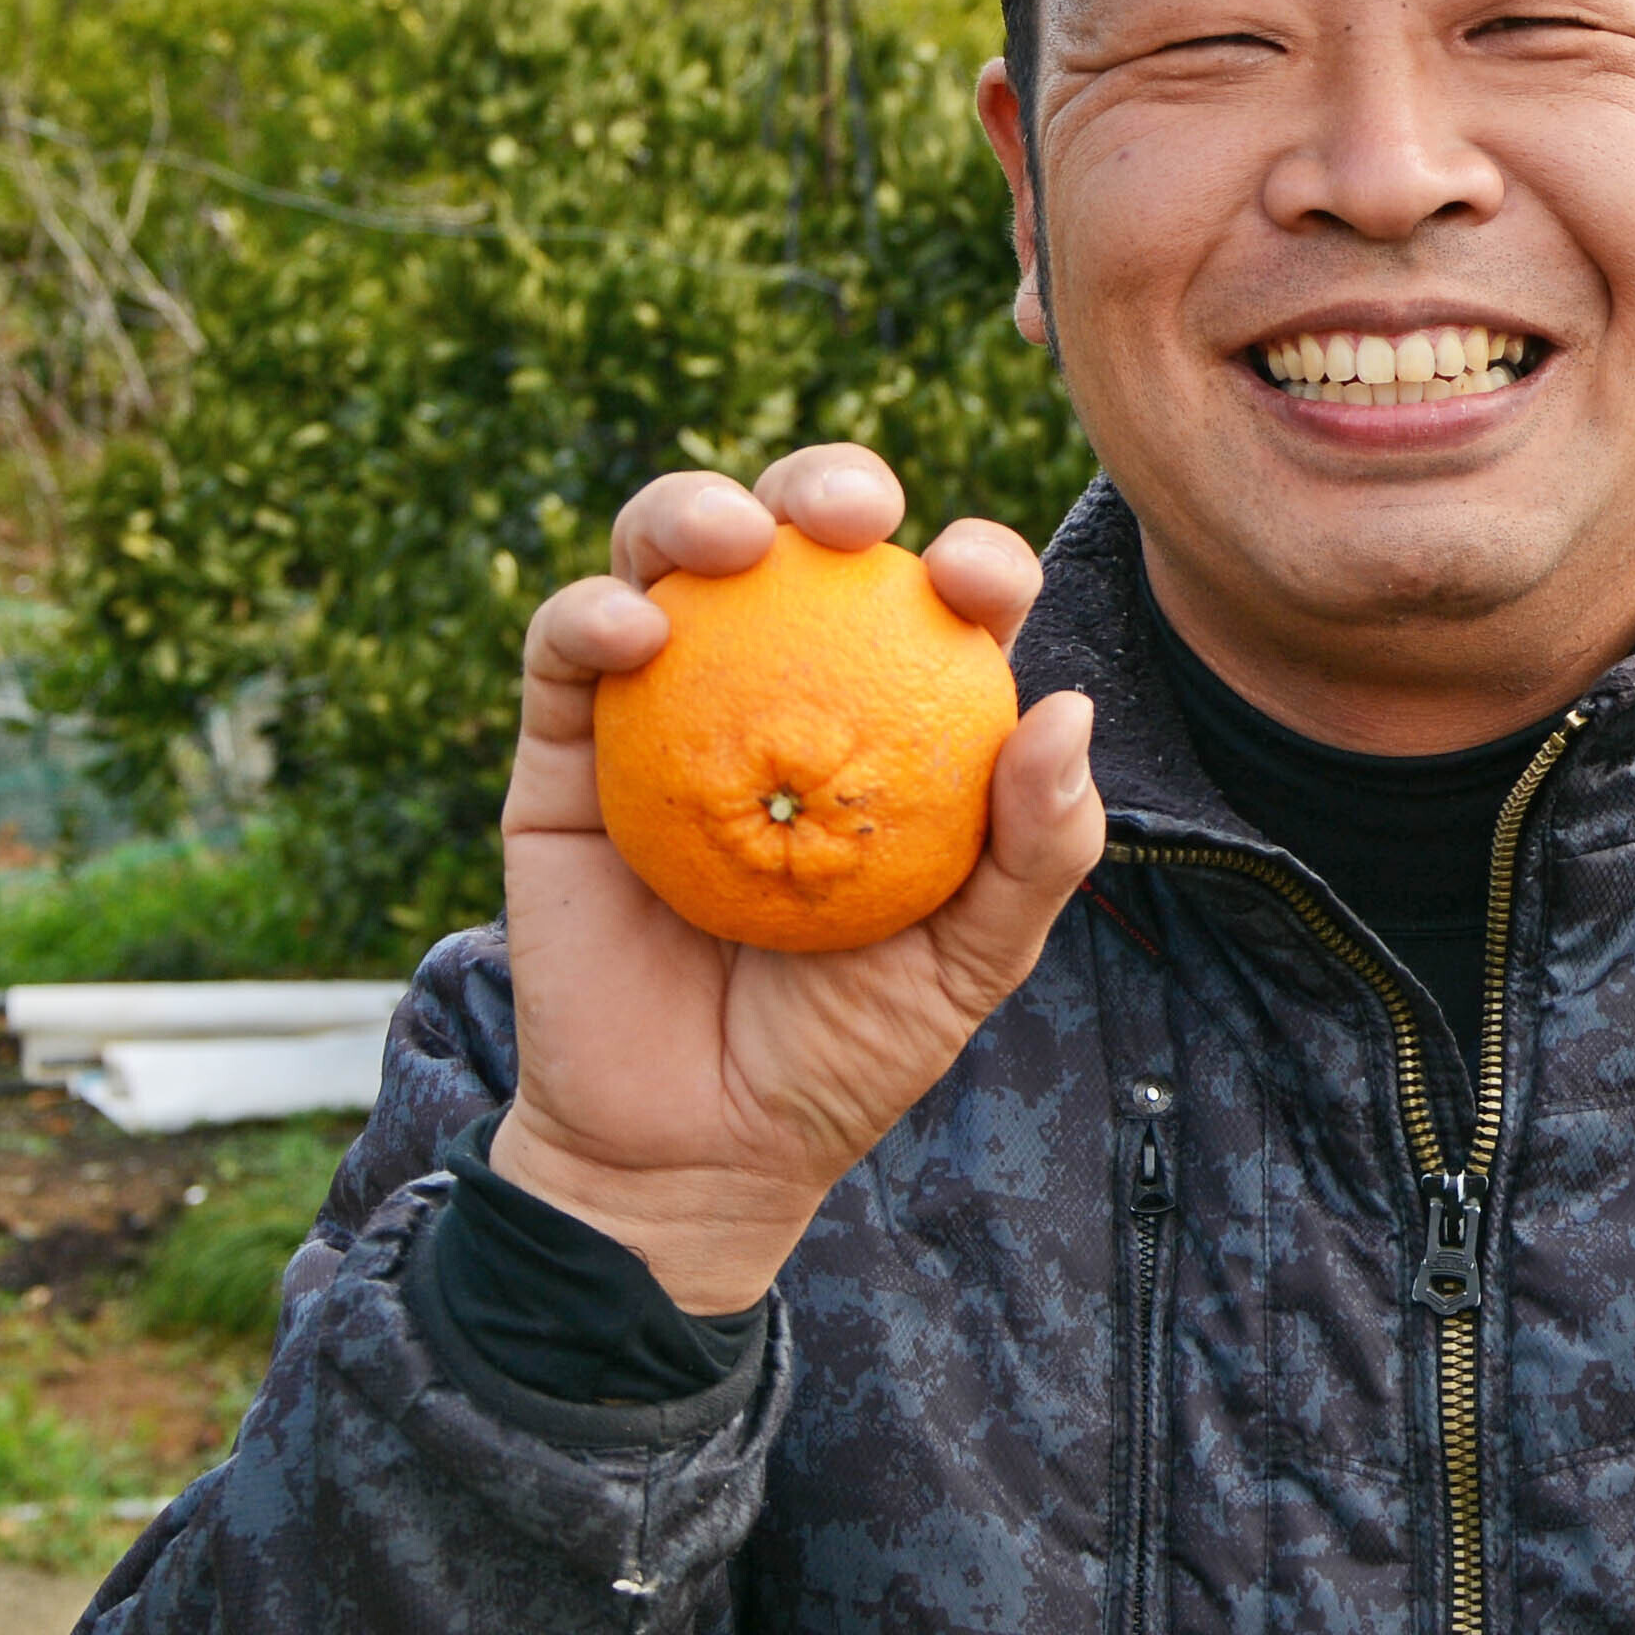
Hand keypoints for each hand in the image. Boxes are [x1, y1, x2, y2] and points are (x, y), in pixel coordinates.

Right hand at [491, 448, 1101, 1310]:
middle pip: (797, 540)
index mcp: (891, 716)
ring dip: (696, 511)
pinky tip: (633, 626)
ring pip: (669, 556)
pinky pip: (566, 648)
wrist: (692, 1151)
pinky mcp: (563, 748)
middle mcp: (779, 686)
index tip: (974, 578)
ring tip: (731, 537)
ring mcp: (664, 705)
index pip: (934, 604)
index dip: (967, 559)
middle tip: (850, 510)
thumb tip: (1071, 705)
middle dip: (827, 483)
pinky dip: (592, 611)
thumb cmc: (846, 1053)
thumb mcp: (973, 962)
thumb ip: (1039, 847)